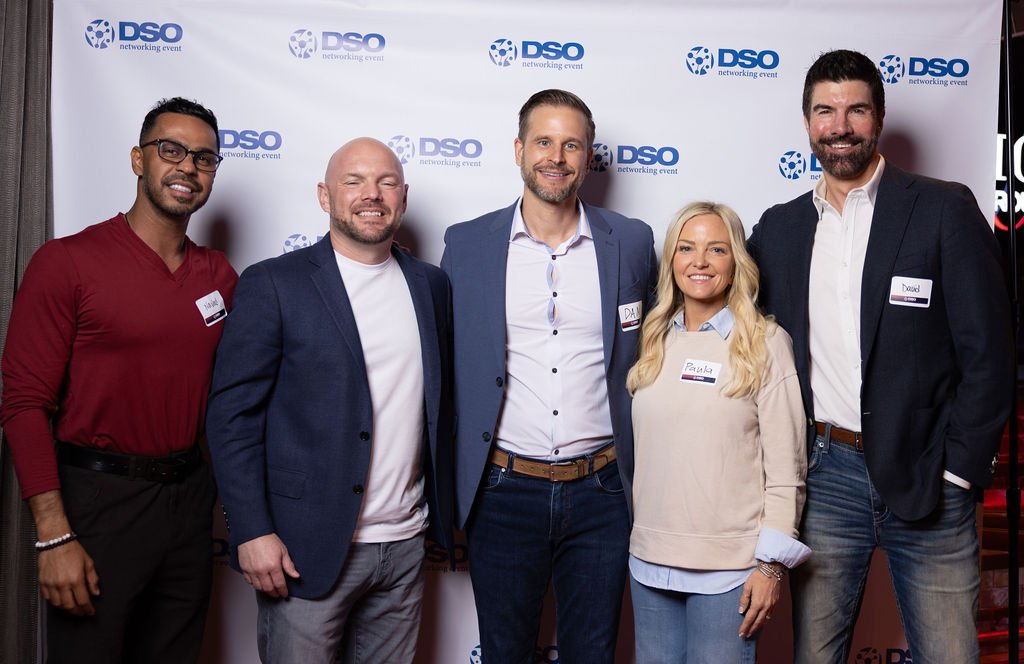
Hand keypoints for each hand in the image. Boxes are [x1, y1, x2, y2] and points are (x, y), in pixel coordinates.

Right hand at [28, 490, 99, 615]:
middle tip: (82, 612)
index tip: (90, 613)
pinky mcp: (42, 582)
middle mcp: (62, 584)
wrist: (55, 542)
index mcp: (76, 579)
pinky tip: (60, 600)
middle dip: (77, 612)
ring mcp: (51, 584)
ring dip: (66, 608)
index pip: (83, 600)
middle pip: (69, 606)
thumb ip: (93, 580)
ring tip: (72, 607)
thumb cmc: (73, 550)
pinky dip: (54, 602)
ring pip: (58, 604)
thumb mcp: (88, 563)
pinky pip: (47, 598)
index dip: (88, 609)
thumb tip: (96, 593)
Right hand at [237, 533, 299, 597]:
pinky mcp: (244, 569)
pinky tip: (260, 584)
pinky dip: (255, 585)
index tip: (284, 593)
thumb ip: (289, 565)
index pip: (279, 584)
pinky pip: (249, 582)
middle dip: (274, 593)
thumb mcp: (283, 550)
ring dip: (265, 591)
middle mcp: (262, 570)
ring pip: (258, 587)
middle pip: (269, 588)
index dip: (283, 591)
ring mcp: (252, 571)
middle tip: (278, 594)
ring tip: (270, 590)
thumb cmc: (267, 539)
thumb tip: (296, 575)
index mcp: (273, 565)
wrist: (252, 532)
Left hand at [738, 566, 781, 637]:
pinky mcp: (775, 603)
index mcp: (757, 603)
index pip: (749, 619)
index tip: (741, 634)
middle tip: (745, 636)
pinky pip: (770, 615)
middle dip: (751, 630)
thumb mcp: (747, 586)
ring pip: (765, 621)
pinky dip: (765, 621)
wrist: (772, 571)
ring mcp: (772, 606)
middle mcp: (766, 607)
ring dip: (758, 627)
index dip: (745, 627)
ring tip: (752, 631)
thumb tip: (741, 611)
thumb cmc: (758, 577)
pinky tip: (762, 622)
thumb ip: (744, 600)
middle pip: (758, 622)